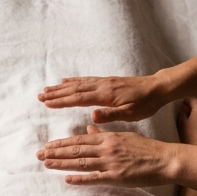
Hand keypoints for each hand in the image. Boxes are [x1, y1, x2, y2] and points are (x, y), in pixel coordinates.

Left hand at [37, 125, 177, 186]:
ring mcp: (111, 163)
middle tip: (39, 155)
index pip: (79, 139)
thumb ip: (104, 133)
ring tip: (46, 164)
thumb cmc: (146, 148)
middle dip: (56, 152)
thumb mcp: (124, 136)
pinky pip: (95, 178)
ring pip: (81, 162)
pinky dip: (80, 179)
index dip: (62, 143)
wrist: (165, 159)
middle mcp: (106, 148)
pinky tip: (67, 179)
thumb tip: (88, 127)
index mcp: (108, 138)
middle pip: (76, 150)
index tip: (48, 146)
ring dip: (62, 163)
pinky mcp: (117, 177)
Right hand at [38, 73, 170, 122]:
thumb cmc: (145, 104)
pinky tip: (66, 81)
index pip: (79, 98)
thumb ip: (111, 115)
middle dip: (56, 93)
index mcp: (106, 95)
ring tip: (47, 89)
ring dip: (61, 87)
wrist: (157, 88)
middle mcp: (102, 86)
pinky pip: (86, 80)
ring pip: (78, 84)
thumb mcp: (131, 114)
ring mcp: (104, 82)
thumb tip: (92, 116)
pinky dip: (73, 81)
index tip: (47, 103)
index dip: (62, 101)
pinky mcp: (107, 81)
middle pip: (74, 89)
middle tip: (40, 96)